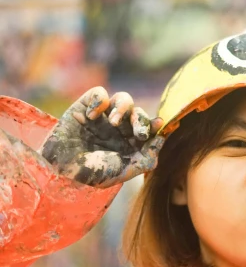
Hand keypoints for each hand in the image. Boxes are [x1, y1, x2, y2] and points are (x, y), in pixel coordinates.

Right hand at [40, 87, 164, 187]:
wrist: (61, 170)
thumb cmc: (93, 174)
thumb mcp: (123, 171)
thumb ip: (146, 159)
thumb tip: (162, 140)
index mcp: (130, 141)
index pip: (148, 128)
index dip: (154, 125)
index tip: (158, 126)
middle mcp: (119, 127)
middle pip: (138, 113)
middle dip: (141, 120)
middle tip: (139, 133)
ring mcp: (103, 116)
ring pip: (123, 98)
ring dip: (123, 108)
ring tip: (114, 123)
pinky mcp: (85, 106)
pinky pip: (99, 93)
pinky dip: (99, 100)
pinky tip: (92, 116)